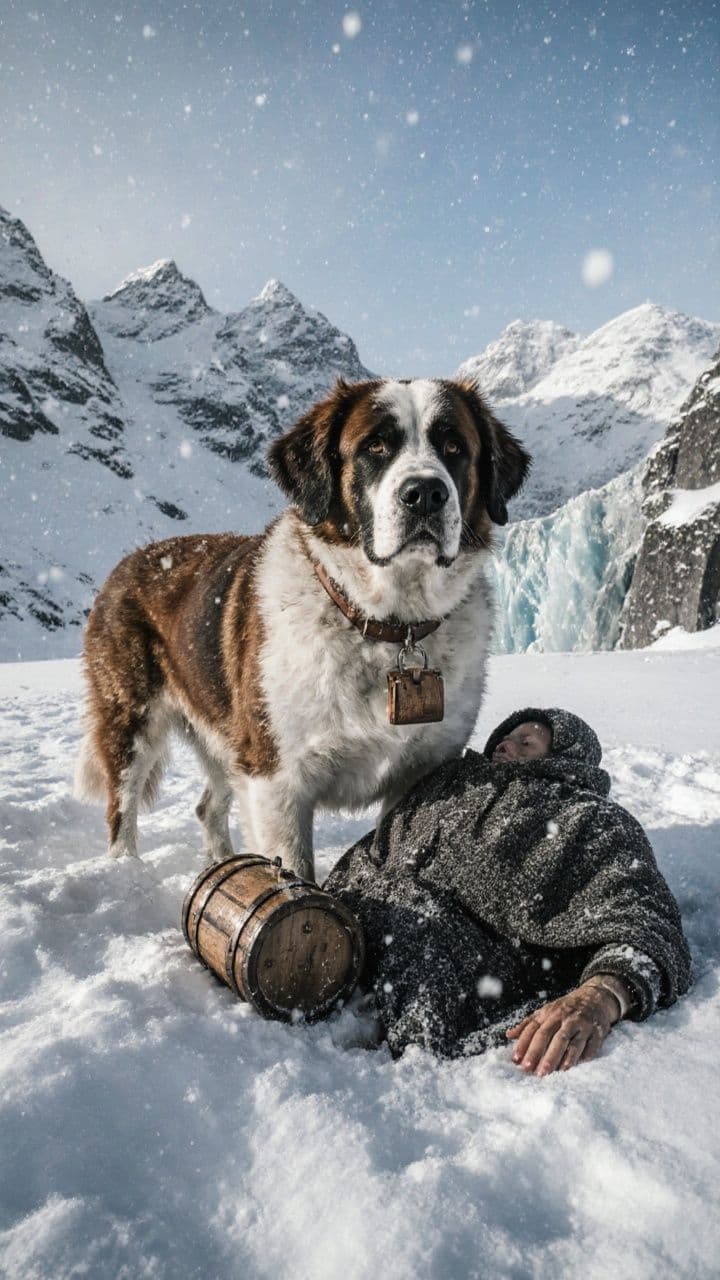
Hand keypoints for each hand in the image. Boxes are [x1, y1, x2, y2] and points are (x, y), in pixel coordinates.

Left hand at [506, 979, 620, 1077]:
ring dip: (559, 1057)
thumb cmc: (566, 1008)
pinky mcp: (597, 1032)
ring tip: (550, 1072)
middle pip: (550, 1035)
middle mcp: (565, 1017)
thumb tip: (508, 1035)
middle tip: (531, 1070)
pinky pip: (589, 1045)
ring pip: (569, 1041)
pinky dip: (582, 1056)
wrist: (596, 997)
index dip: (524, 1044)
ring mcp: (582, 1024)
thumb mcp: (546, 1011)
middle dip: (539, 1053)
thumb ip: (528, 1024)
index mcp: (550, 1013)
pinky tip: (573, 1066)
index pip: (534, 1029)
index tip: (516, 1060)